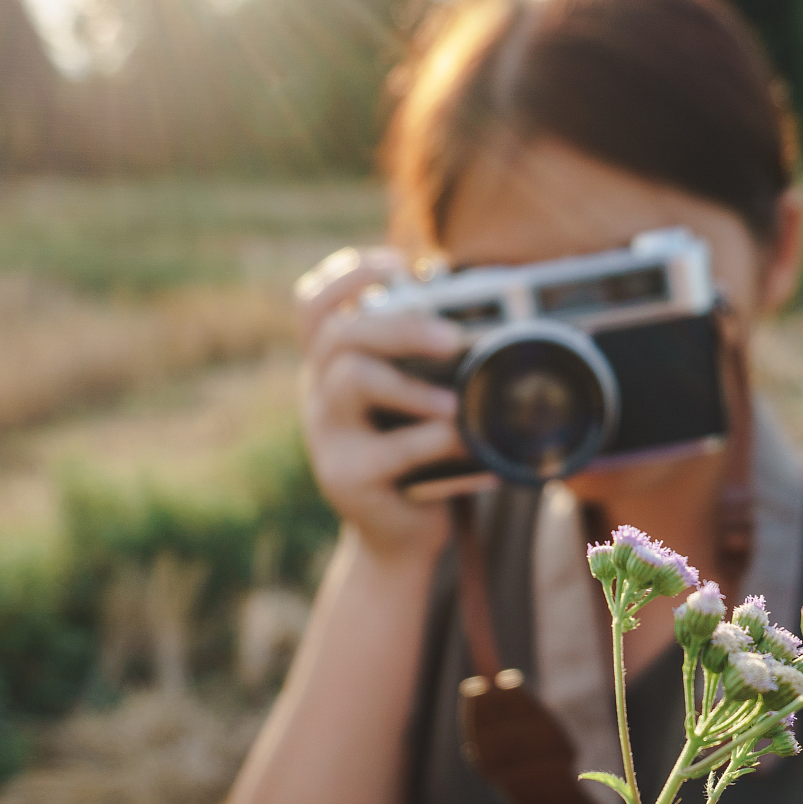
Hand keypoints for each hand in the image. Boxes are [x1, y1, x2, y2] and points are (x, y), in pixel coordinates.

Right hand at [294, 246, 473, 560]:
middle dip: (397, 323)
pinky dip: (436, 440)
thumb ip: (428, 364)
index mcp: (332, 366)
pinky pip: (391, 449)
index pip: (314, 304)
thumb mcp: (414, 404)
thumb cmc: (418, 459)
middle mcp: (319, 392)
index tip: (397, 265)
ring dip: (409, 383)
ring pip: (351, 379)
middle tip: (451, 337)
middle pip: (339, 332)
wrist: (398, 538)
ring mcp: (327, 435)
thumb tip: (488, 317)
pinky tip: (470, 441)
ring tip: (455, 401)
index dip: (348, 274)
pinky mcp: (347, 477)